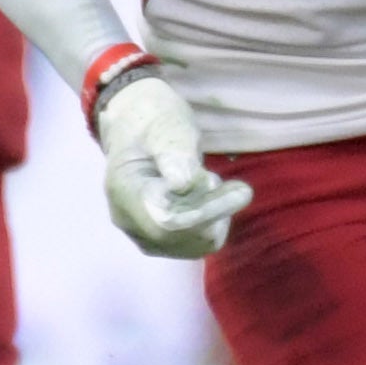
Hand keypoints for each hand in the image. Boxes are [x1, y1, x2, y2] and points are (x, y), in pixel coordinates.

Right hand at [91, 55, 252, 256]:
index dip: (206, 212)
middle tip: (240, 187)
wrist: (137, 127)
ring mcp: (142, 234)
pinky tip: (210, 197)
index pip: (166, 222)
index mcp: (123, 190)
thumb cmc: (153, 120)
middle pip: (182, 237)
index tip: (242, 191)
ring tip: (212, 182)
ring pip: (194, 244)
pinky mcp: (160, 240)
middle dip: (217, 211)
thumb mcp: (167, 126)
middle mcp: (128, 220)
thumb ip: (175, 153)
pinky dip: (212, 222)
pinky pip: (196, 243)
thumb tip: (183, 184)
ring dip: (216, 216)